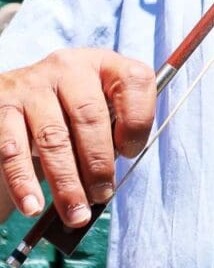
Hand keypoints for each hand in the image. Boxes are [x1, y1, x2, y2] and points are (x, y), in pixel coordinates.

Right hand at [0, 49, 154, 226]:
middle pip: (89, 116)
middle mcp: (69, 68)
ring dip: (67, 183)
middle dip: (98, 164)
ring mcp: (34, 86)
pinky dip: (24, 183)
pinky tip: (33, 206)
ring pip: (54, 138)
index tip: (131, 153)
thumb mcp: (98, 102)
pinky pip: (13, 151)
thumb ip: (112, 127)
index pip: (134, 80)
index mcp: (103, 63)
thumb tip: (110, 180)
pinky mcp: (3, 108)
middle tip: (101, 195)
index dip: (138, 119)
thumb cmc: (70, 107)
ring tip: (76, 212)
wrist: (19, 95)